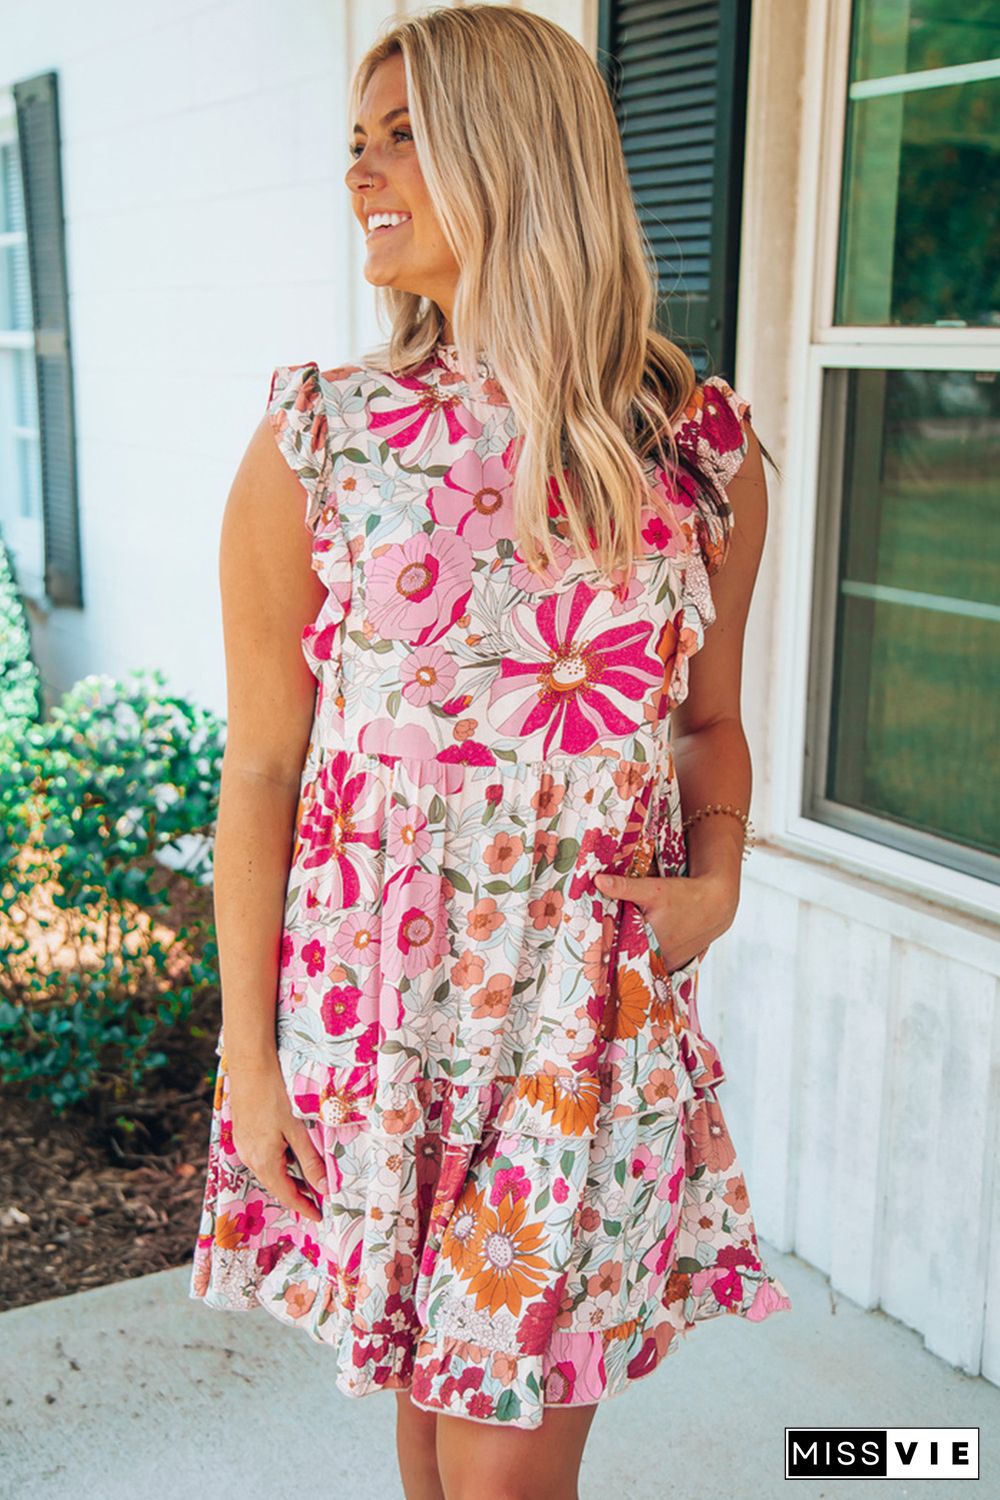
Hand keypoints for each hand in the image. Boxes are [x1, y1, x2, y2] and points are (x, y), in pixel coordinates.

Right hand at [226, 1055, 326, 1224]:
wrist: (249, 1066)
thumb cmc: (274, 1094)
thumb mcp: (297, 1129)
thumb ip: (310, 1160)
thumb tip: (324, 1188)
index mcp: (264, 1160)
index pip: (286, 1194)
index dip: (304, 1207)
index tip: (319, 1217)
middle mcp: (250, 1157)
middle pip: (276, 1185)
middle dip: (296, 1194)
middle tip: (318, 1201)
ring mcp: (244, 1146)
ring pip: (269, 1171)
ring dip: (287, 1178)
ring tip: (308, 1179)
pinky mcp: (243, 1134)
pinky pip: (262, 1157)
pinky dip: (278, 1162)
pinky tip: (290, 1154)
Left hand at [594, 869, 738, 972]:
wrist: (715, 904)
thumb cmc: (685, 896)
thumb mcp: (654, 889)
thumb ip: (624, 887)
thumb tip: (597, 881)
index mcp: (648, 943)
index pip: (614, 951)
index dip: (600, 948)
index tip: (587, 946)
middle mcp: (658, 959)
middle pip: (626, 959)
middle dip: (612, 952)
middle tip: (595, 948)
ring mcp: (666, 965)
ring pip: (639, 963)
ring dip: (627, 956)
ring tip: (611, 949)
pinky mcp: (672, 965)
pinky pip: (650, 965)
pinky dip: (642, 958)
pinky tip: (633, 948)